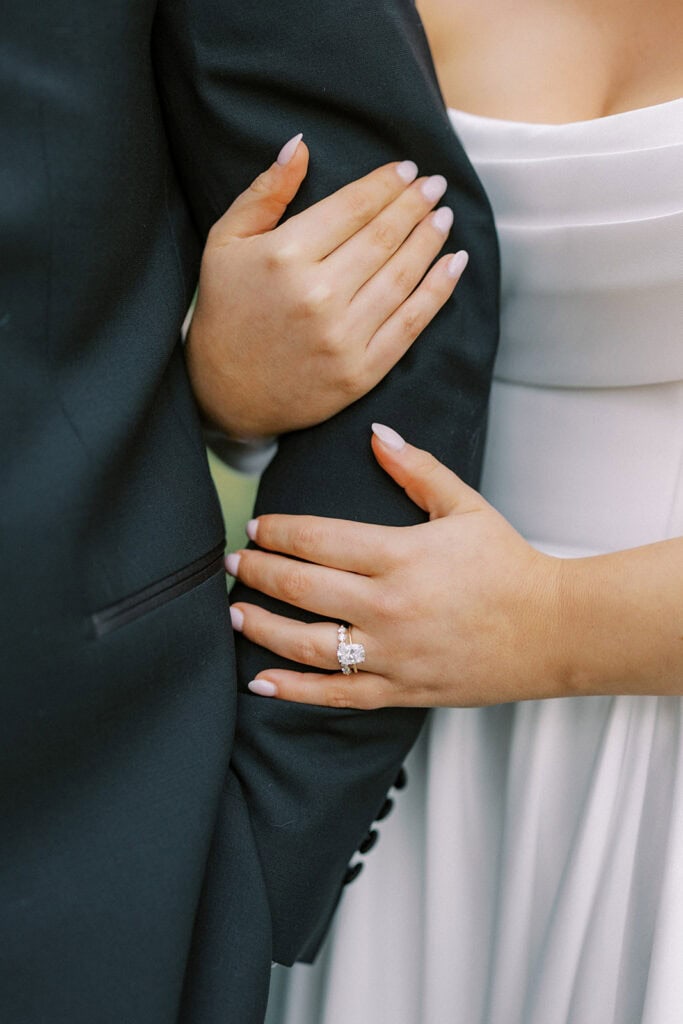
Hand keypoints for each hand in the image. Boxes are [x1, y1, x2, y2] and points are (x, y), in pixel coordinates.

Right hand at [187, 135, 467, 438]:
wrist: (226, 393)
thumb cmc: (226, 311)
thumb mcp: (225, 242)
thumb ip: (265, 192)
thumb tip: (300, 145)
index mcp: (284, 256)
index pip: (352, 208)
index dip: (385, 184)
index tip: (408, 170)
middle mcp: (318, 295)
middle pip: (382, 237)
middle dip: (414, 205)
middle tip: (435, 185)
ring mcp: (342, 337)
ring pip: (401, 276)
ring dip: (430, 241)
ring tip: (444, 217)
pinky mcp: (360, 372)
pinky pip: (410, 324)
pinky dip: (438, 291)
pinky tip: (453, 264)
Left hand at [226, 424, 566, 708]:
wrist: (553, 630)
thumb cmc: (508, 565)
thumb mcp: (465, 506)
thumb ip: (416, 469)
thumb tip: (375, 435)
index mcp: (401, 554)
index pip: (318, 539)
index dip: (279, 531)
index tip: (257, 528)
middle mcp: (388, 605)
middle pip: (301, 586)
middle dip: (257, 572)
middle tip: (231, 564)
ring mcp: (392, 652)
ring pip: (307, 643)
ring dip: (261, 627)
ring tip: (235, 613)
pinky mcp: (399, 689)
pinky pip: (335, 694)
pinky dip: (293, 690)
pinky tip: (260, 681)